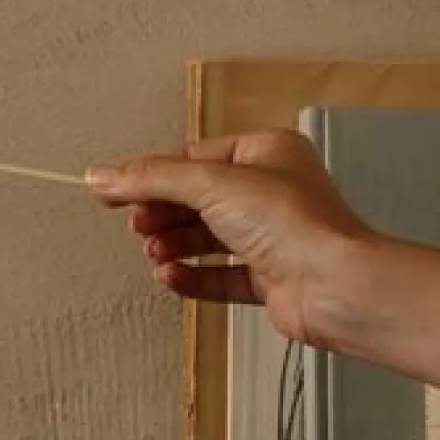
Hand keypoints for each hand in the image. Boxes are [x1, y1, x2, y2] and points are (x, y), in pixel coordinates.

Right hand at [86, 128, 372, 348]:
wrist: (337, 286)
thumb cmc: (298, 225)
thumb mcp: (211, 184)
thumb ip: (151, 179)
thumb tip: (103, 175)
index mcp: (266, 153)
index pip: (194, 158)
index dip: (153, 174)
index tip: (114, 188)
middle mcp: (271, 193)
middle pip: (197, 199)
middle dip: (163, 214)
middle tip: (137, 223)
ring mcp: (272, 238)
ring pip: (207, 238)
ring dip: (174, 246)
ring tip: (154, 253)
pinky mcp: (270, 279)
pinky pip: (219, 276)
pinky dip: (191, 276)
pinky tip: (170, 277)